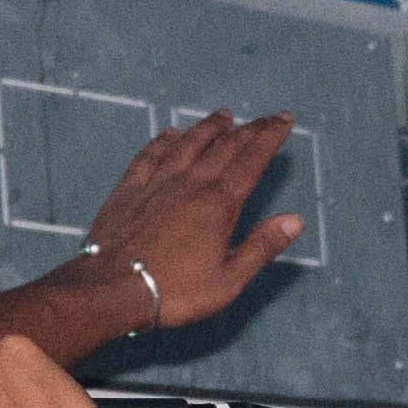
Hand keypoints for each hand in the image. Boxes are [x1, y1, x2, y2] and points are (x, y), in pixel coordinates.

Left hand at [60, 112, 302, 335]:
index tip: (284, 119)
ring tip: (223, 115)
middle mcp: (190, 184)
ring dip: (208, 128)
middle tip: (265, 117)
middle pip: (224, 147)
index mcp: (218, 205)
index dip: (270, 138)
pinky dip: (163, 142)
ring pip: (188, 144)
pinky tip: (169, 134)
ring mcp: (157, 184)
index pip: (251, 161)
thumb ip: (261, 247)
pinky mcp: (129, 190)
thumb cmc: (174, 292)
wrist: (113, 289)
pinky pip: (149, 156)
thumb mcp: (228, 280)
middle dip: (249, 129)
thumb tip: (295, 220)